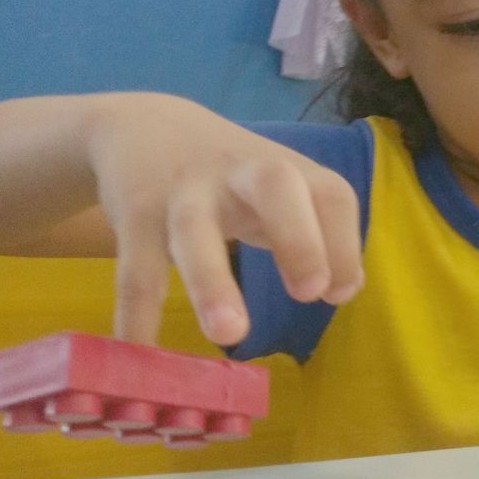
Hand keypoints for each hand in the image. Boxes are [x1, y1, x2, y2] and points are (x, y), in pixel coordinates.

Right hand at [88, 96, 362, 345]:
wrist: (141, 126)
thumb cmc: (229, 175)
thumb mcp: (278, 191)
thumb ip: (315, 233)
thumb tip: (343, 288)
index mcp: (286, 170)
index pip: (332, 194)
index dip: (343, 243)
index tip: (338, 294)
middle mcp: (240, 173)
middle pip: (276, 187)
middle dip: (299, 239)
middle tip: (309, 294)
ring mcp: (183, 190)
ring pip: (195, 230)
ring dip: (212, 282)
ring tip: (230, 334)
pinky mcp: (135, 212)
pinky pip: (136, 267)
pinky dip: (136, 313)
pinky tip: (140, 352)